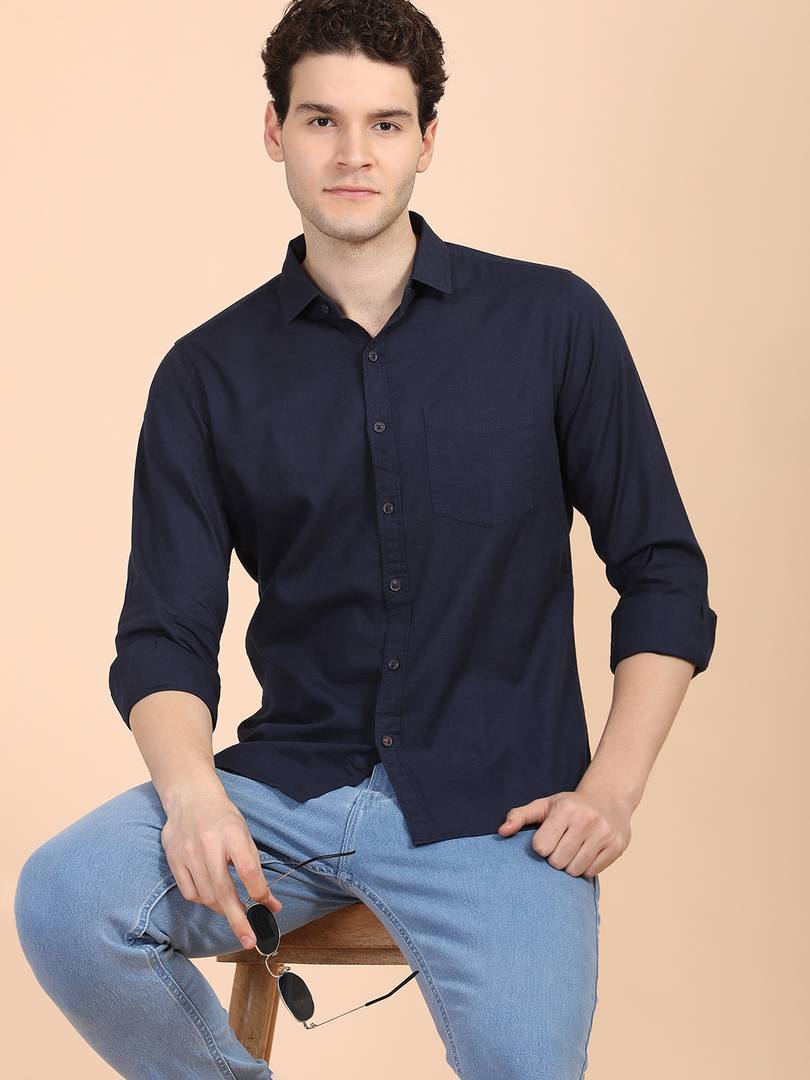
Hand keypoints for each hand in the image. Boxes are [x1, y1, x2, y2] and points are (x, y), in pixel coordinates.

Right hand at [160, 784, 283, 949]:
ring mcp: (188, 852)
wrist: (190, 797)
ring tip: (232, 911)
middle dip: (238, 920)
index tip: (267, 906)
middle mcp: (209, 843)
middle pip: (224, 890)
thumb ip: (255, 868)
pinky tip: (211, 897)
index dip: (258, 892)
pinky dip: (202, 900)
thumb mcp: (244, 834)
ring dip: (222, 909)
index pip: (248, 870)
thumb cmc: (223, 818)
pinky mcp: (174, 858)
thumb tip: (270, 903)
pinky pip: (189, 892)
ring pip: (205, 896)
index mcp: (232, 833)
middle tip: (250, 940)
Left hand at [497, 783, 633, 877]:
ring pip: (575, 870)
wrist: (609, 798)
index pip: (542, 847)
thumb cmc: (570, 805)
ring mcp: (604, 833)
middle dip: (555, 859)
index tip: (547, 840)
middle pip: (558, 861)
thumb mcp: (544, 805)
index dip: (541, 847)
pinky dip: (585, 868)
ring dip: (570, 866)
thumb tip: (501, 832)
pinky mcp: (617, 846)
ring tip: (572, 851)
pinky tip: (586, 853)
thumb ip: (519, 816)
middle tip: (560, 847)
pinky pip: (592, 872)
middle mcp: (587, 820)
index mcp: (565, 809)